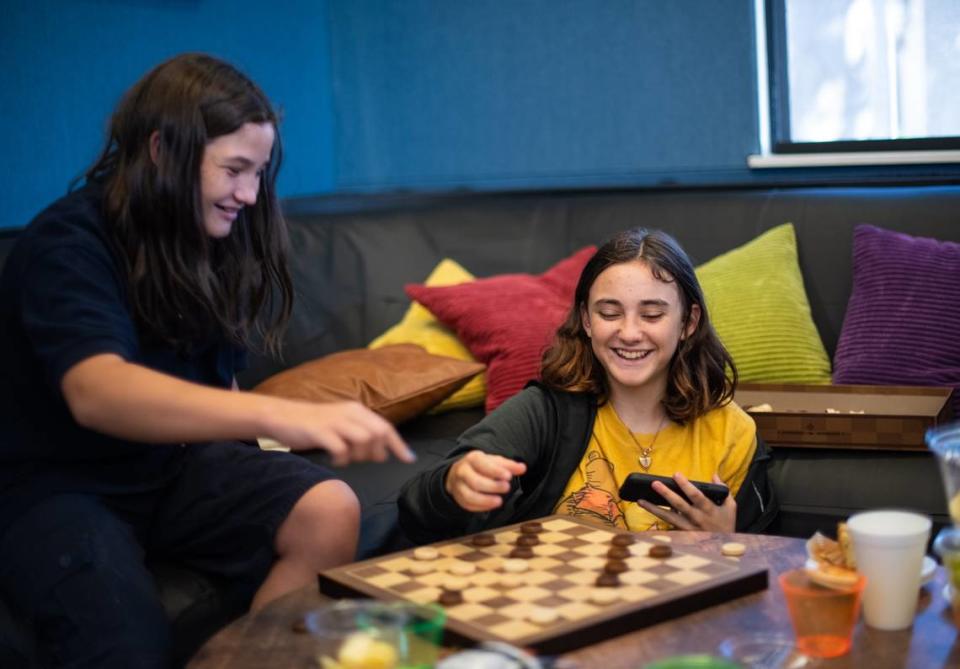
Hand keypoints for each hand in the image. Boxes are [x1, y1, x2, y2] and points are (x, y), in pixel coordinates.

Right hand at [266, 399, 414, 465]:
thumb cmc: (314, 424)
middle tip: (364, 459)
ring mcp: (334, 421)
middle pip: (378, 434)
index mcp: (356, 410)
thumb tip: (382, 453)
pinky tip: (334, 460)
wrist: (282, 416)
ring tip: (346, 458)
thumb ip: (361, 434)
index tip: (409, 459)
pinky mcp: (319, 432)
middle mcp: (349, 413)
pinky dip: (342, 460)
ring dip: (359, 456)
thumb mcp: (342, 424)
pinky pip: (341, 449)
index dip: (399, 445)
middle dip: (377, 451)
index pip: (385, 427)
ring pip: (363, 440)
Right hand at [444, 450, 526, 511]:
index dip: (496, 471)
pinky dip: (480, 507)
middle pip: (475, 482)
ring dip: (485, 501)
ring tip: (499, 501)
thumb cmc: (481, 466)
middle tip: (506, 487)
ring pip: (469, 496)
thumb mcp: (494, 461)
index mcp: (472, 458)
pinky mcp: (458, 497)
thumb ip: (509, 465)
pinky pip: (467, 505)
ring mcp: (458, 485)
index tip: (508, 476)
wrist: (461, 471)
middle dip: (492, 486)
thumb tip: (522, 468)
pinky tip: (491, 505)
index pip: (482, 464)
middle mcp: (462, 471)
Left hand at [636, 473, 735, 531]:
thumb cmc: (726, 523)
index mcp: (708, 510)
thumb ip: (723, 490)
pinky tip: (647, 509)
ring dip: (653, 509)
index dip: (686, 485)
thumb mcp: (730, 506)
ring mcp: (687, 528)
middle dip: (666, 494)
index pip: (696, 495)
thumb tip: (714, 475)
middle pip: (679, 505)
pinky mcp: (681, 534)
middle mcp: (696, 519)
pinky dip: (657, 518)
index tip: (676, 474)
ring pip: (668, 517)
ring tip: (640, 500)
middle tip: (654, 483)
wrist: (723, 547)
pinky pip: (667, 525)